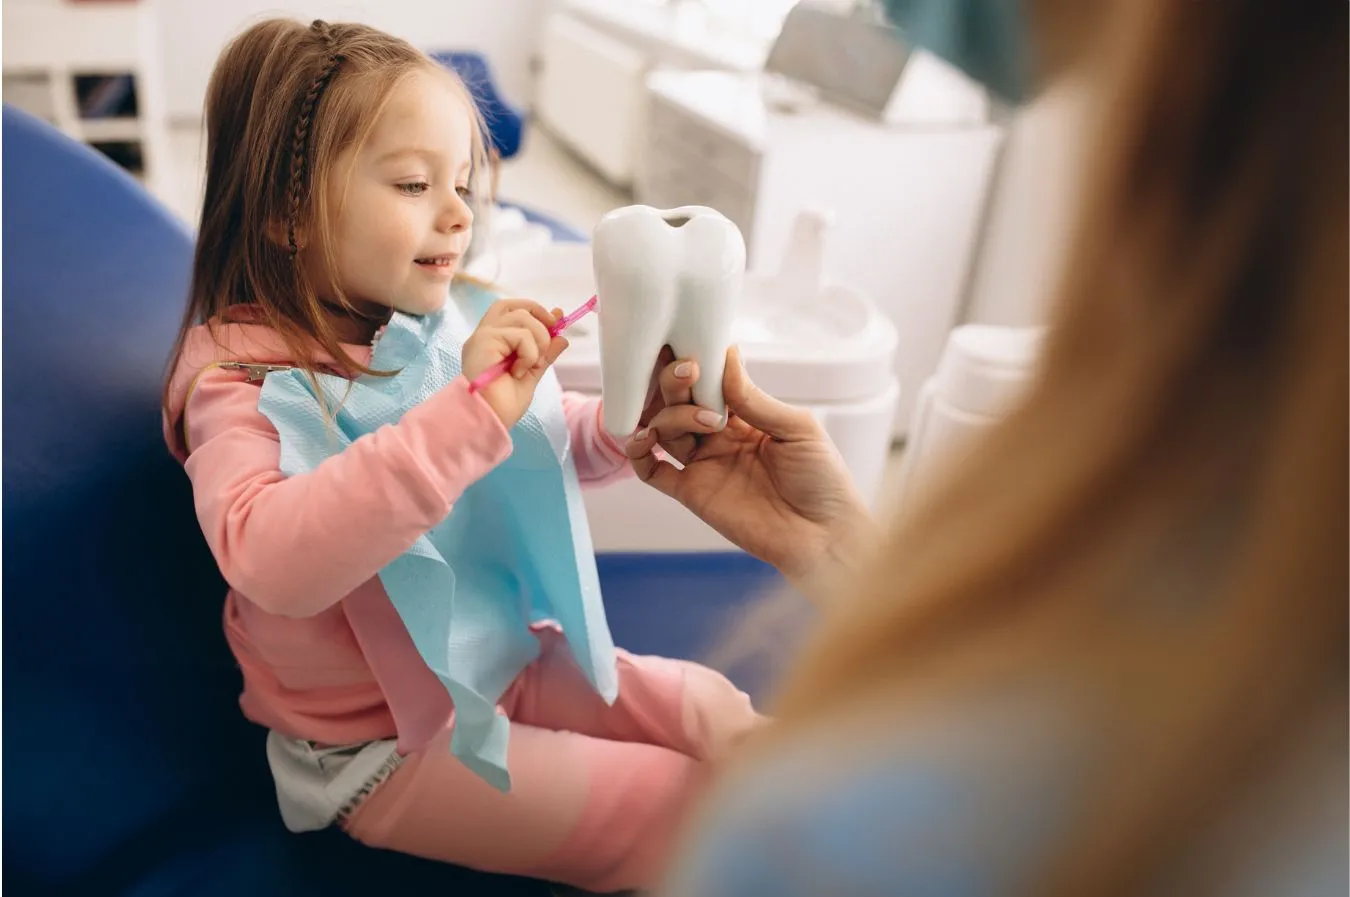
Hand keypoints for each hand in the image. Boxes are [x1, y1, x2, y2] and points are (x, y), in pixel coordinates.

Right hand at [462, 299, 567, 427]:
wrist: (490, 420)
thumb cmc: (503, 404)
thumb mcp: (531, 374)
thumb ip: (544, 353)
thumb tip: (562, 336)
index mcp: (491, 342)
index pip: (510, 310)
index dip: (535, 310)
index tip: (556, 320)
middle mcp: (484, 335)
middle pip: (512, 305)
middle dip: (538, 314)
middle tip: (551, 335)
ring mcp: (482, 337)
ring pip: (522, 317)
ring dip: (538, 342)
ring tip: (530, 365)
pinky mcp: (484, 341)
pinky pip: (520, 335)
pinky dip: (529, 354)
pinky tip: (518, 372)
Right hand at [626, 346, 873, 587]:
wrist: (823, 536)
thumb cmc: (823, 480)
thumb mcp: (797, 428)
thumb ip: (755, 398)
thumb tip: (727, 354)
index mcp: (746, 417)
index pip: (710, 383)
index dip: (698, 364)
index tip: (690, 344)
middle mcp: (719, 438)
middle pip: (681, 402)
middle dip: (677, 383)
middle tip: (688, 371)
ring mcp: (704, 465)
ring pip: (665, 429)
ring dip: (670, 415)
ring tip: (699, 420)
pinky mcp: (693, 493)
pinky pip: (653, 472)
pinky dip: (637, 455)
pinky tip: (641, 440)